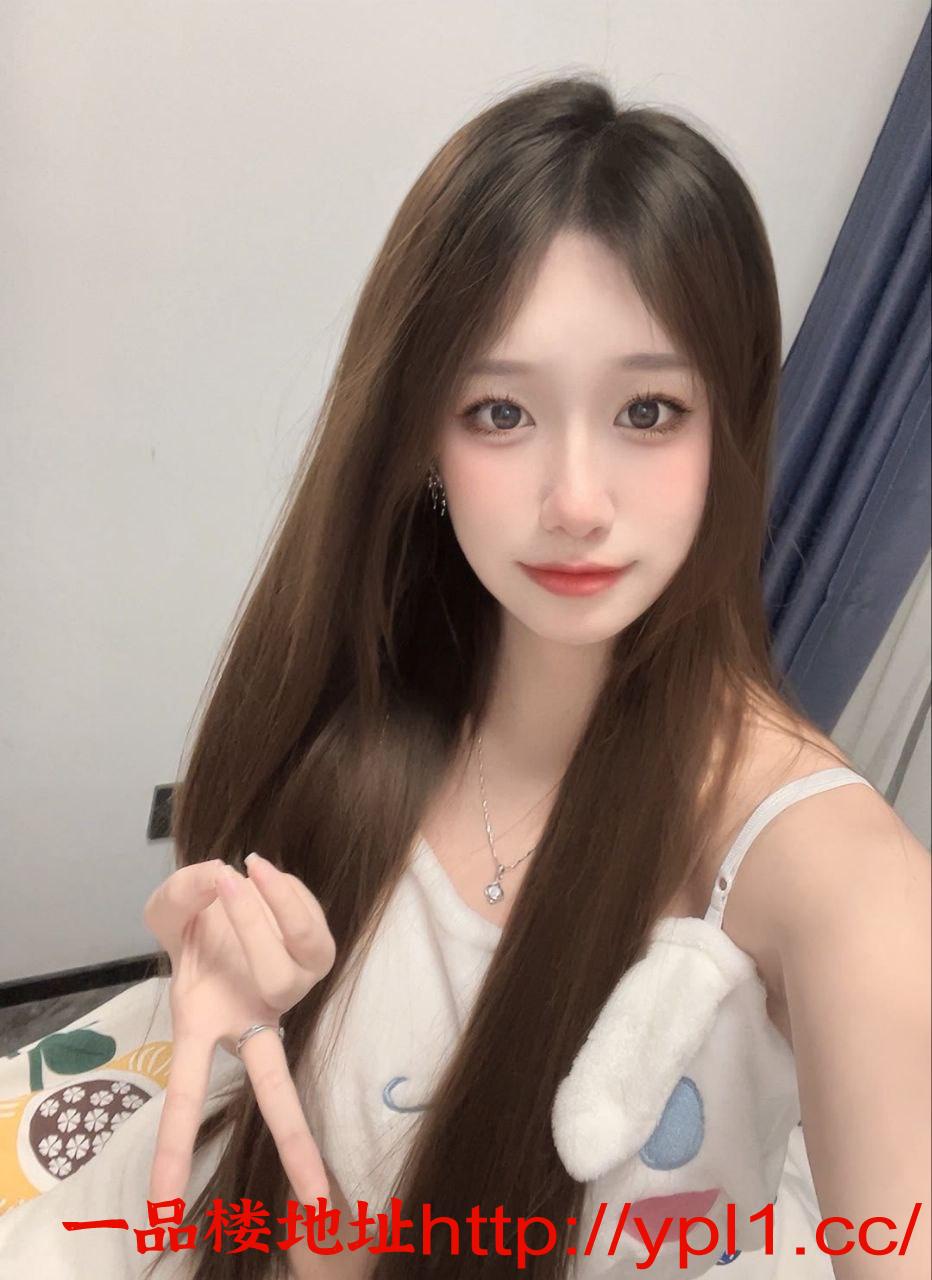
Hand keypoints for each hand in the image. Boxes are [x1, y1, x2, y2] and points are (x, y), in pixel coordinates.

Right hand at [143, 853, 336, 1207]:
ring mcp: (289, 993)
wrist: (231, 888)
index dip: (173, 1151)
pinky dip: (286, 894)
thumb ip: (184, 894)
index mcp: (202, 1024)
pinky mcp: (320, 959)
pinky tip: (262, 873)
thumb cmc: (193, 917)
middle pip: (273, 1083)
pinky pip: (309, 930)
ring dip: (259, 917)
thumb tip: (219, 882)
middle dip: (295, 1142)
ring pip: (284, 969)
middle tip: (319, 1201)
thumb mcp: (169, 906)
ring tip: (237, 872)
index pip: (188, 1095)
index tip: (161, 1213)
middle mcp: (250, 1019)